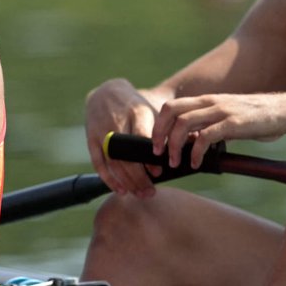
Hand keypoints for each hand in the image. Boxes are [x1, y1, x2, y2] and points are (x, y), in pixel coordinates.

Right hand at [84, 79, 161, 196]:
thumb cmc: (135, 105)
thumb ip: (168, 126)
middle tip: (151, 192)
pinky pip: (99, 163)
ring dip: (126, 181)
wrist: (106, 91)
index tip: (159, 172)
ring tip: (140, 194)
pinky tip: (121, 190)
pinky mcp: (91, 138)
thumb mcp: (152, 108)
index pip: (142, 138)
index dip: (149, 158)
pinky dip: (109, 179)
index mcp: (136, 112)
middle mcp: (117, 121)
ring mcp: (102, 131)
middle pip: (127, 155)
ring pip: (113, 162)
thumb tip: (193, 139)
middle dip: (139, 177)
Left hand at [152, 92, 285, 167]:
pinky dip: (196, 152)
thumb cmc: (258, 118)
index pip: (172, 107)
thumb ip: (210, 126)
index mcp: (207, 101)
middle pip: (171, 111)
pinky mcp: (234, 124)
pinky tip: (197, 164)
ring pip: (184, 124)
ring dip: (174, 145)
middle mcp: (211, 102)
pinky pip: (206, 137)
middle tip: (157, 153)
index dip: (158, 125)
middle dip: (159, 133)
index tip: (156, 144)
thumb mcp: (228, 118)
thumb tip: (193, 144)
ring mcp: (222, 111)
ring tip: (174, 162)